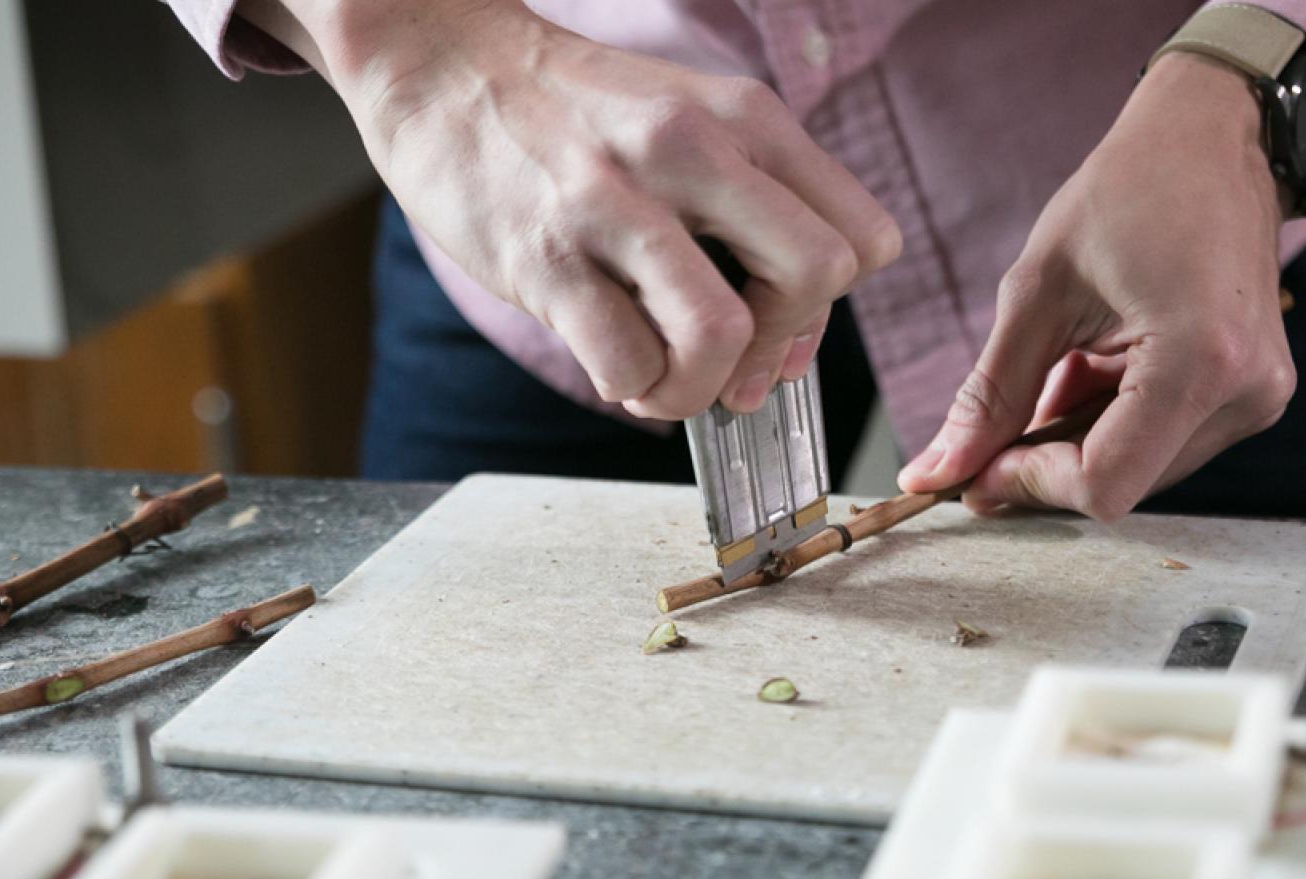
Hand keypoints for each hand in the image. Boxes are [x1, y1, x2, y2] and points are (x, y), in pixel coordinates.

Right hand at [240, 0, 899, 417]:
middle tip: (732, 362)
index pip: (864, 239)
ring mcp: (616, 203)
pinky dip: (631, 387)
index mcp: (746, 119)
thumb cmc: (575, 115)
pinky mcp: (546, 256)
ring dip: (700, 388)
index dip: (831, 305)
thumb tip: (792, 346)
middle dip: (782, 347)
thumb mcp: (689, 124)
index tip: (776, 320)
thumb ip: (753, 212)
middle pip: (817, 276)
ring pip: (722, 335)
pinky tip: (612, 363)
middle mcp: (692, 150)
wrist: (441, 63)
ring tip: (663, 378)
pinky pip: (626, 362)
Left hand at [896, 53, 1294, 519]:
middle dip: (1045, 465)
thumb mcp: (1038, 290)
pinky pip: (1164, 441)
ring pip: (1140, 470)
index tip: (973, 471)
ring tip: (1056, 368)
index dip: (1028, 486)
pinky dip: (1111, 423)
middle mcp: (1246, 392)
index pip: (1104, 483)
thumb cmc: (1130, 190)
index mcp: (1200, 361)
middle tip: (990, 429)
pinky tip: (1090, 368)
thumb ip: (989, 395)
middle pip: (1122, 484)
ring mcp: (1258, 397)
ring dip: (1078, 442)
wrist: (1214, 139)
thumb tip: (936, 474)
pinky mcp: (1254, 393)